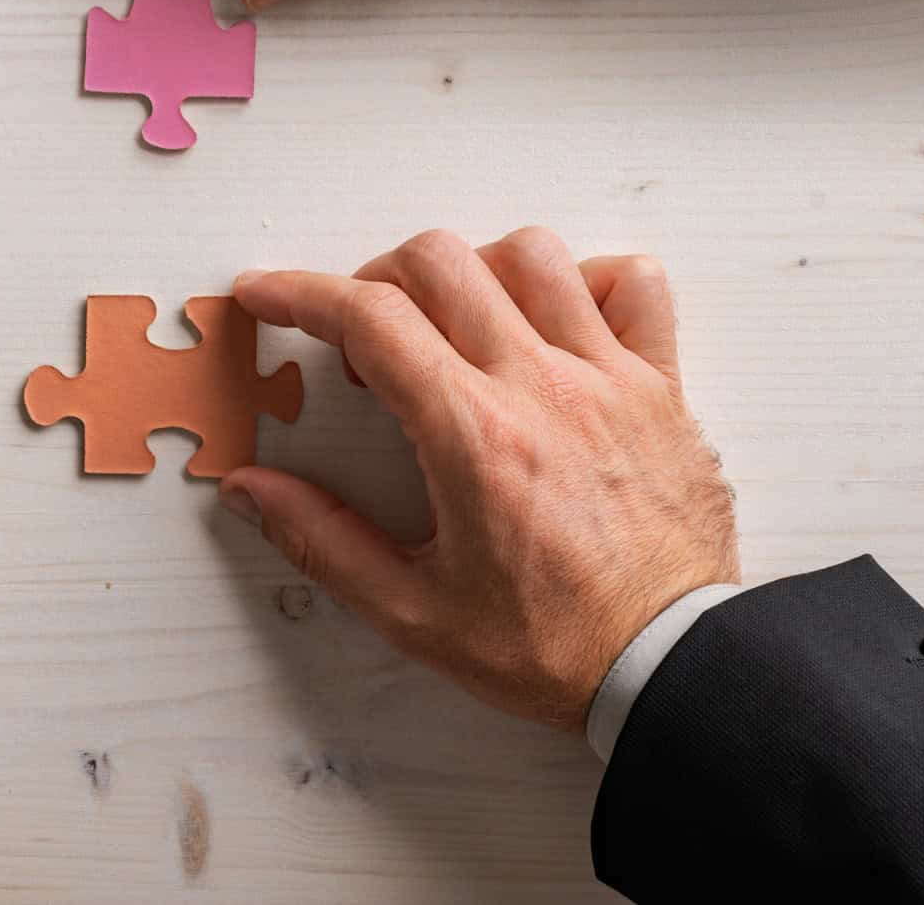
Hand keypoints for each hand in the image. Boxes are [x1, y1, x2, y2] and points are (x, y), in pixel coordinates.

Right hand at [222, 228, 737, 728]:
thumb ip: (322, 542)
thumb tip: (252, 490)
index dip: (299, 293)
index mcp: (472, 436)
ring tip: (456, 328)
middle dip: (375, 280)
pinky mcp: (661, 387)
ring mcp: (608, 377)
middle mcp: (540, 386)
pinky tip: (555, 326)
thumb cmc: (553, 648)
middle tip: (363, 339)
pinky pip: (633, 284)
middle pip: (438, 261)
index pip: (368, 317)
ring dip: (473, 271)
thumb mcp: (414, 612)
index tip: (265, 294)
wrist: (671, 669)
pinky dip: (586, 281)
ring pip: (530, 254)